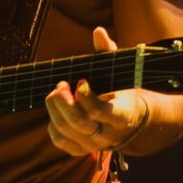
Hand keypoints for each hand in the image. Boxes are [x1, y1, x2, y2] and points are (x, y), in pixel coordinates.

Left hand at [44, 26, 146, 157]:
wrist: (130, 121)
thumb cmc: (120, 90)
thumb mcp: (118, 71)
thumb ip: (108, 52)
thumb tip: (98, 32)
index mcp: (122, 115)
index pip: (99, 111)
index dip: (84, 95)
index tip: (81, 80)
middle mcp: (108, 134)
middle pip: (78, 123)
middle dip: (63, 102)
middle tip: (61, 85)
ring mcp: (94, 145)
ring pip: (66, 131)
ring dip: (54, 109)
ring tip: (56, 93)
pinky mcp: (81, 150)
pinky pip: (59, 141)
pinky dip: (52, 125)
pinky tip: (57, 111)